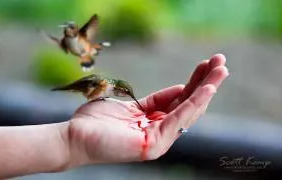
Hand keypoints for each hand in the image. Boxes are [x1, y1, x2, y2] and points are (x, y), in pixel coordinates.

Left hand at [62, 54, 228, 167]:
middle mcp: (159, 133)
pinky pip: (177, 120)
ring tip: (221, 70)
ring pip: (188, 112)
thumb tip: (179, 89)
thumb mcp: (131, 105)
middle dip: (206, 83)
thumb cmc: (97, 121)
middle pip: (188, 106)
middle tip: (221, 62)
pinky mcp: (151, 145)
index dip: (193, 83)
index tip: (204, 65)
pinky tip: (206, 88)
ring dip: (206, 90)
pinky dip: (193, 103)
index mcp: (153, 124)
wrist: (74, 136)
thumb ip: (155, 101)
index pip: (179, 102)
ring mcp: (157, 142)